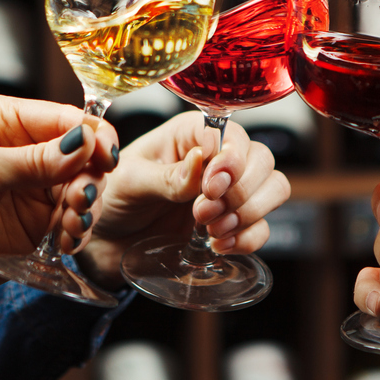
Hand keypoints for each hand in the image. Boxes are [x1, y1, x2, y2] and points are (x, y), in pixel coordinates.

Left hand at [0, 96, 118, 315]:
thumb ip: (34, 160)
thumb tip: (84, 142)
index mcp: (6, 121)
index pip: (65, 118)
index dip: (92, 135)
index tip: (107, 158)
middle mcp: (25, 150)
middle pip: (84, 154)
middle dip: (90, 177)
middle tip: (80, 201)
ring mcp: (35, 188)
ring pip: (86, 188)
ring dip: (86, 208)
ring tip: (69, 227)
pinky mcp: (39, 223)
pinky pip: (75, 220)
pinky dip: (78, 231)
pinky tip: (65, 243)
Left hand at [77, 112, 289, 288]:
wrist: (104, 241)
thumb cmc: (112, 198)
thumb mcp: (130, 182)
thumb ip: (168, 176)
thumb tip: (203, 159)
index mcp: (190, 134)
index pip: (234, 135)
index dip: (231, 161)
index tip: (210, 188)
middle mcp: (216, 158)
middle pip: (262, 159)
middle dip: (241, 190)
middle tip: (202, 213)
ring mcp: (228, 192)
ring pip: (274, 188)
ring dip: (251, 212)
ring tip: (212, 230)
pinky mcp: (231, 223)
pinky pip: (263, 227)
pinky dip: (249, 238)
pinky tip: (219, 244)